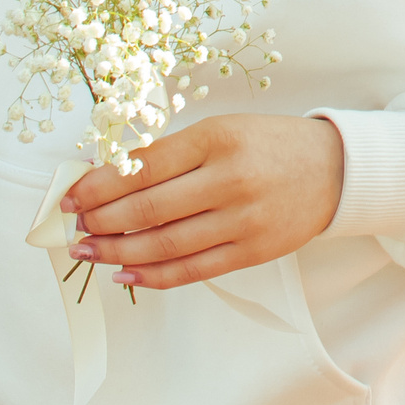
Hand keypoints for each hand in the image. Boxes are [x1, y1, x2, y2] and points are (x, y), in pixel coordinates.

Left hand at [66, 114, 345, 289]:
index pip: (143, 167)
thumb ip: (170, 154)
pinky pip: (193, 270)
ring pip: (165, 244)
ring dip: (118, 251)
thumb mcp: (220, 130)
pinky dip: (154, 275)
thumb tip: (109, 180)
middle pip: (149, 208)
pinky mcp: (252, 252)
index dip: (99, 185)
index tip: (70, 196)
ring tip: (89, 250)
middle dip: (101, 220)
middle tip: (74, 226)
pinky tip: (125, 272)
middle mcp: (229, 179)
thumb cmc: (267, 143)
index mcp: (216, 138)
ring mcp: (243, 220)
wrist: (333, 170)